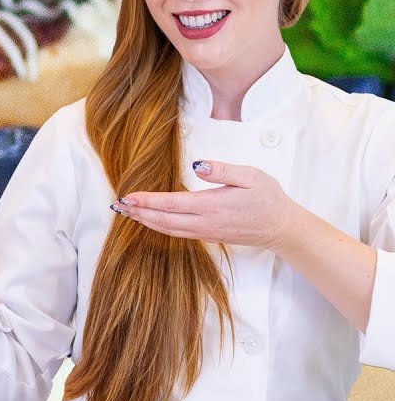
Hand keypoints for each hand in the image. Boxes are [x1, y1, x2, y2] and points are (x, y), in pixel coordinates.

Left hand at [113, 159, 300, 250]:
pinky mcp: (208, 236)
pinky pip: (178, 233)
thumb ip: (222, 170)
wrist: (282, 227)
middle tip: (117, 206)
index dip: (147, 201)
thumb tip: (196, 165)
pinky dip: (160, 227)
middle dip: (138, 213)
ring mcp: (206, 232)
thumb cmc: (267, 198)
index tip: (128, 196)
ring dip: (145, 222)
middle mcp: (204, 223)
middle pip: (163, 220)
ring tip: (127, 213)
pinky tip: (151, 221)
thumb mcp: (250, 176)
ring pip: (168, 230)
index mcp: (211, 206)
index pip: (170, 204)